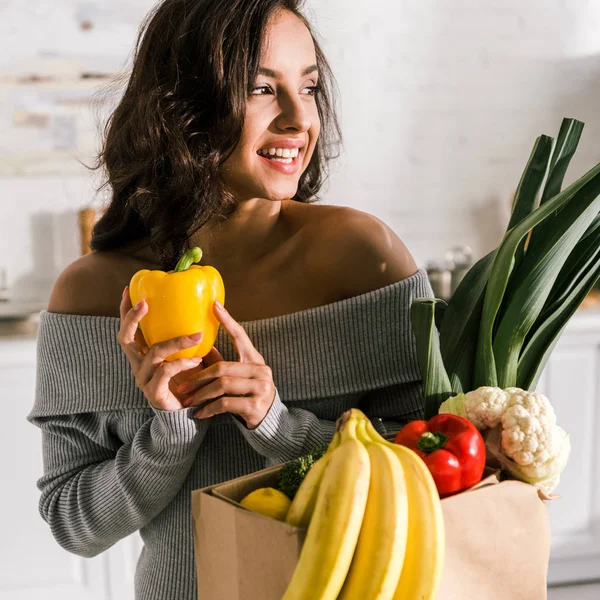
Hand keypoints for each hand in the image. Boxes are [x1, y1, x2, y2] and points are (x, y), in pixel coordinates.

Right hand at [118, 286, 204, 411]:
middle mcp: (138, 365)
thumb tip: (202, 316)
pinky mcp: (154, 393)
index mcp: (142, 355)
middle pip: (125, 338)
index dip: (126, 311)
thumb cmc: (187, 382)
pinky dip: (182, 363)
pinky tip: (197, 361)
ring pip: (154, 353)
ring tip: (197, 336)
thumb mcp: (185, 356)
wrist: (187, 415)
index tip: (130, 290)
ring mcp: (144, 379)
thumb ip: (185, 340)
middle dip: (133, 318)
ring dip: (177, 342)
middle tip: (146, 304)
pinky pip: (165, 372)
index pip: (128, 329)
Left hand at [176, 301, 275, 428]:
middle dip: (198, 377)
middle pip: (222, 368)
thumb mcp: (237, 377)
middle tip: (182, 386)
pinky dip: (208, 409)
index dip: (227, 321)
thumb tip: (201, 345)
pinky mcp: (255, 406)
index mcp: (255, 360)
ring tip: (187, 401)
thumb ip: (222, 363)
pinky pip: (225, 403)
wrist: (268, 420)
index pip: (240, 336)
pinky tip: (198, 413)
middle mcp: (261, 371)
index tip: (214, 306)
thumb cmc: (248, 395)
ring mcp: (260, 388)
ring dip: (200, 394)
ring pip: (222, 385)